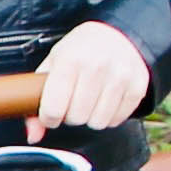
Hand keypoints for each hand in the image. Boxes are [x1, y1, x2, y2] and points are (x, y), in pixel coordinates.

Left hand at [32, 21, 150, 139]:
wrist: (118, 34)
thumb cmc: (80, 51)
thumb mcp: (53, 64)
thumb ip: (36, 99)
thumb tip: (32, 136)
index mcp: (71, 59)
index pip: (54, 108)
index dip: (49, 118)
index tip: (51, 114)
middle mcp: (97, 67)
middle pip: (76, 118)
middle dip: (70, 116)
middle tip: (72, 102)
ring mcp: (120, 77)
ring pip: (98, 122)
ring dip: (90, 117)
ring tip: (89, 100)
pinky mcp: (137, 87)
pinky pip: (117, 120)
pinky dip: (108, 116)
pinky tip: (105, 100)